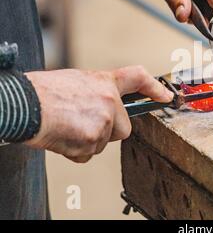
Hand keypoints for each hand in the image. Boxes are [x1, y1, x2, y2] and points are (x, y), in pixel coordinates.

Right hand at [25, 66, 173, 162]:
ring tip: (67, 126)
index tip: (165, 97)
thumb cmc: (44, 92)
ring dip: (88, 141)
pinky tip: (63, 137)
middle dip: (108, 132)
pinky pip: (88, 154)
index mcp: (106, 82)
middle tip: (84, 124)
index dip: (155, 88)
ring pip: (104, 143)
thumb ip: (97, 94)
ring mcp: (104, 121)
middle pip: (123, 129)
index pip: (139, 78)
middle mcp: (110, 101)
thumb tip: (103, 107)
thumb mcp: (77, 82)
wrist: (26, 105)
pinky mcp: (93, 139)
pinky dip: (76, 151)